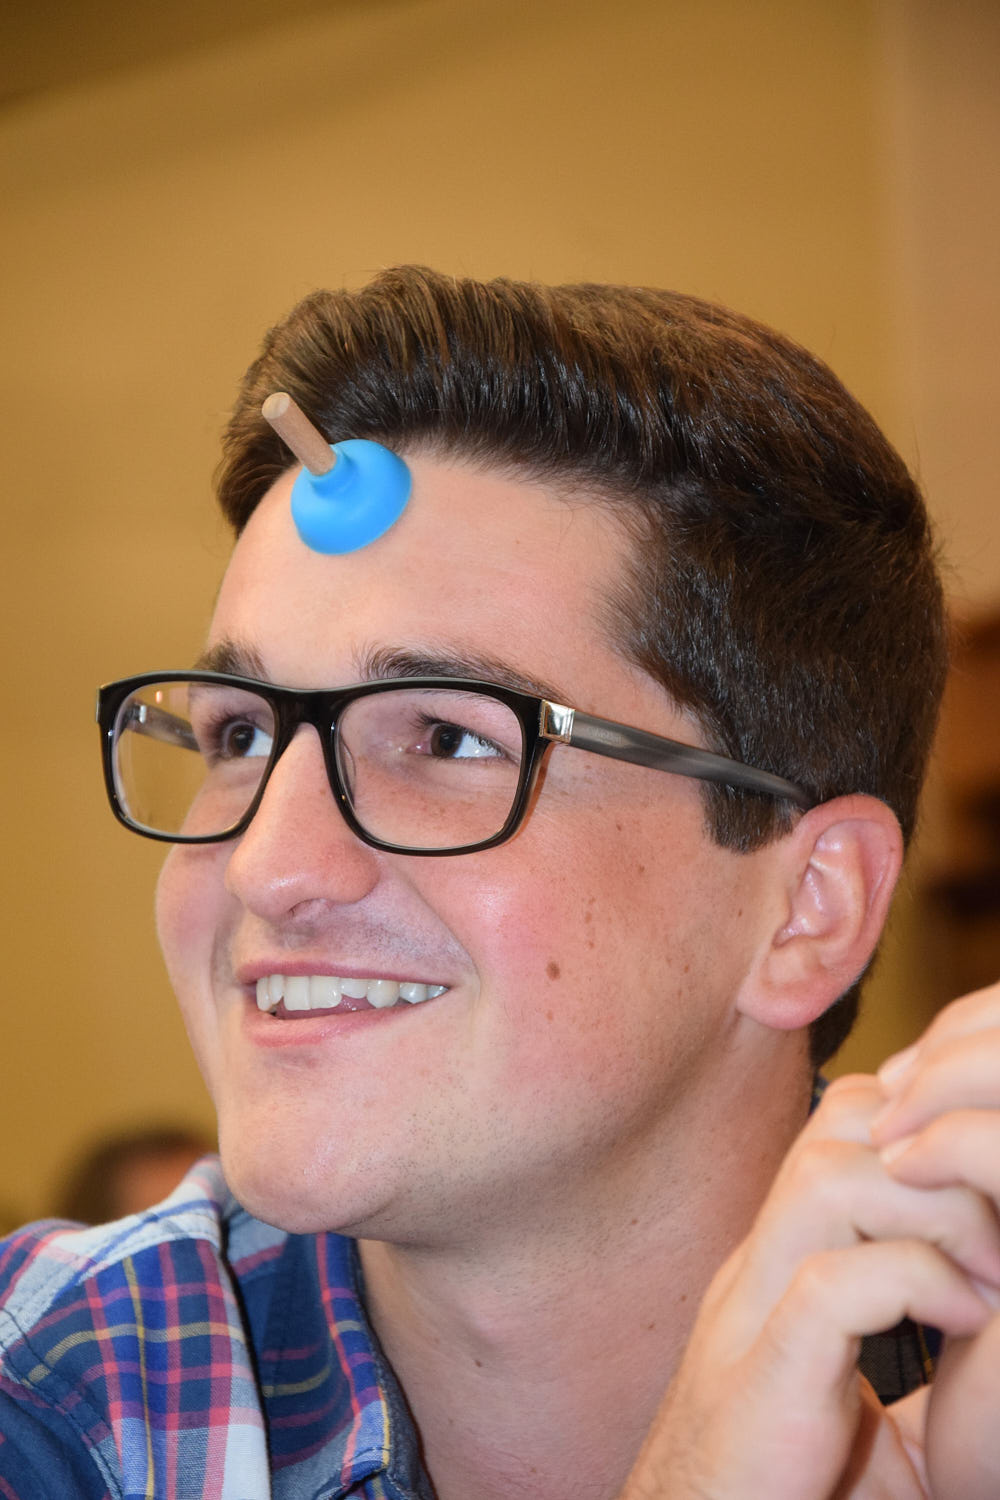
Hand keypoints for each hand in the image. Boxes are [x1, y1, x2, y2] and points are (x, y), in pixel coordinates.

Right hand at [622, 1006, 999, 1498]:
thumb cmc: (784, 1496)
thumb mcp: (865, 1412)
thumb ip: (910, 1350)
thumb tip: (992, 1309)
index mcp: (782, 1262)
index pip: (849, 1119)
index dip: (928, 1125)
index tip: (992, 1200)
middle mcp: (759, 1267)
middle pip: (842, 1120)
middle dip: (942, 1153)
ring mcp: (750, 1317)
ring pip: (830, 1177)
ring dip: (938, 1211)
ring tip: (990, 1280)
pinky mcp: (762, 1384)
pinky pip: (831, 1285)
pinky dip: (916, 1282)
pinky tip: (963, 1325)